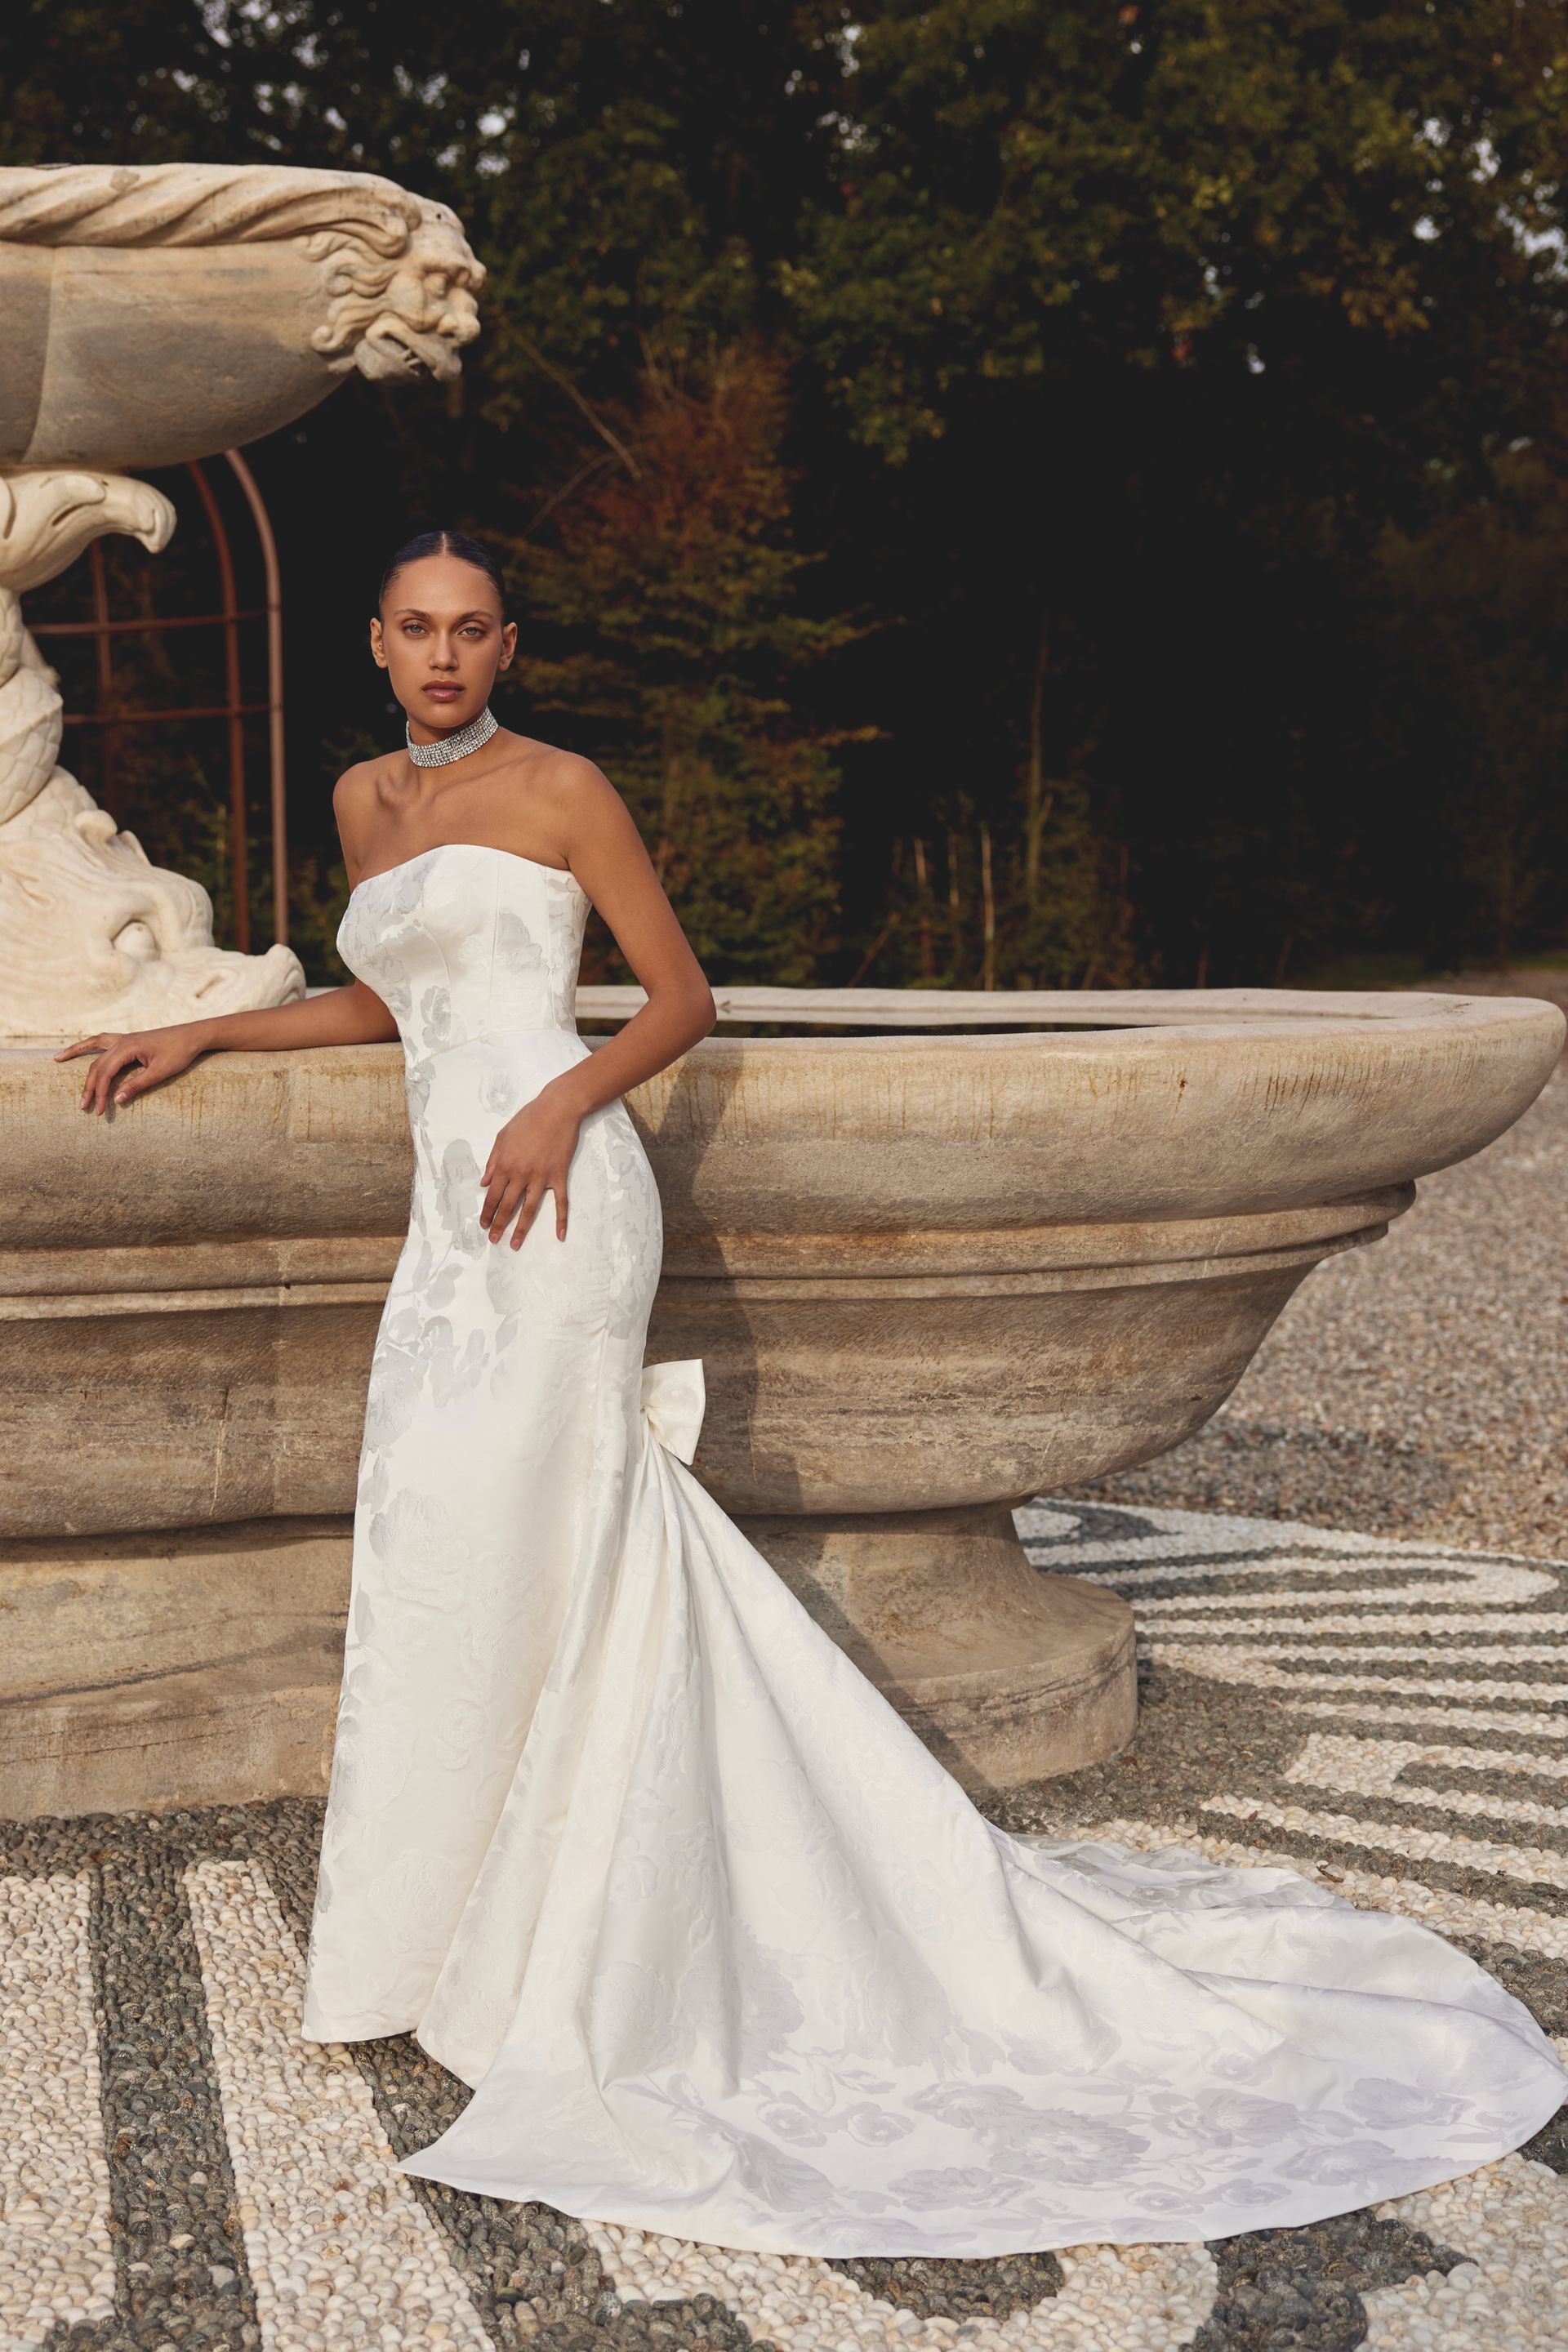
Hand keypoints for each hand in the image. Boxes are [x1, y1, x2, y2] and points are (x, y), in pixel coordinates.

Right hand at [55, 1024, 210, 1113]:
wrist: (194, 1035)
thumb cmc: (180, 1053)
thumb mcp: (160, 1072)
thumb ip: (137, 1085)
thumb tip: (116, 1099)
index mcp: (128, 1047)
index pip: (106, 1072)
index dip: (100, 1092)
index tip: (99, 1110)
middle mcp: (122, 1040)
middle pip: (97, 1064)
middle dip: (89, 1085)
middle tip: (82, 1106)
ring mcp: (125, 1038)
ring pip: (94, 1046)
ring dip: (76, 1054)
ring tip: (57, 1059)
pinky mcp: (130, 1039)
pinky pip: (103, 1041)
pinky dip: (90, 1045)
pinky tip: (83, 1049)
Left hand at [480, 1083, 583, 1246]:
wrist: (558, 1109)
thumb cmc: (528, 1119)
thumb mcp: (502, 1137)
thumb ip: (493, 1161)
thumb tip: (484, 1183)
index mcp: (505, 1165)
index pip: (492, 1195)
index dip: (487, 1212)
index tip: (483, 1225)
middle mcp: (521, 1175)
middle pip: (507, 1206)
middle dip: (499, 1225)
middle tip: (494, 1240)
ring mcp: (541, 1177)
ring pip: (529, 1209)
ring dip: (521, 1229)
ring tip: (515, 1244)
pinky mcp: (559, 1176)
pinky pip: (561, 1203)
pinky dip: (561, 1220)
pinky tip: (560, 1235)